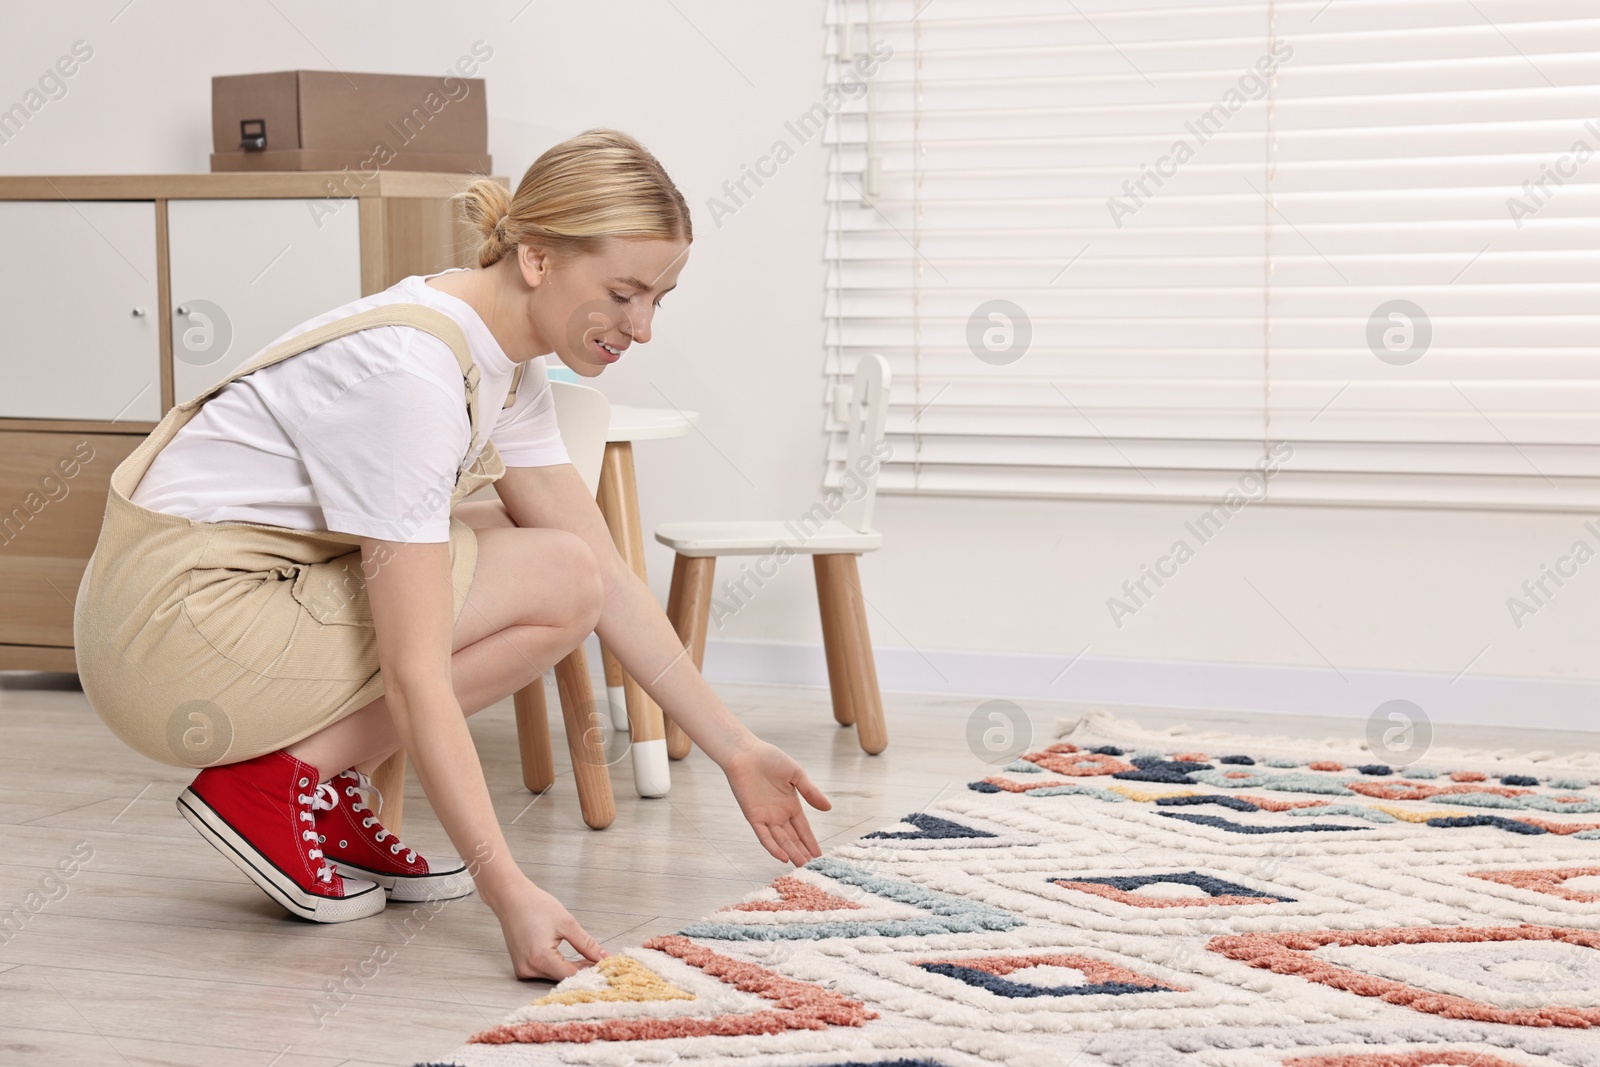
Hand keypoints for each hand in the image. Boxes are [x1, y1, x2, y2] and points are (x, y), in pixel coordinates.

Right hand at [486, 875, 607, 980]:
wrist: (511, 898)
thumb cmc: (535, 905)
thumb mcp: (566, 923)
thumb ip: (586, 944)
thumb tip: (604, 957)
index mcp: (540, 958)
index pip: (571, 975)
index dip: (590, 972)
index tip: (605, 967)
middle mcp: (529, 969)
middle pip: (563, 978)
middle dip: (583, 971)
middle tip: (600, 962)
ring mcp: (523, 970)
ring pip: (555, 976)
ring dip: (571, 970)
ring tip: (588, 959)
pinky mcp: (522, 967)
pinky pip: (545, 972)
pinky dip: (559, 967)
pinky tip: (571, 960)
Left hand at [722, 740, 831, 865]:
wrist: (746, 753)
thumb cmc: (770, 759)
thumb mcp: (796, 775)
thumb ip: (811, 792)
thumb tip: (828, 808)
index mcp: (790, 804)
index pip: (803, 829)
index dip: (811, 842)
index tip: (820, 856)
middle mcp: (779, 814)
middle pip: (793, 838)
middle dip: (802, 852)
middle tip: (812, 869)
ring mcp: (766, 817)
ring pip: (781, 840)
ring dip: (791, 853)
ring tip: (801, 867)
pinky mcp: (753, 816)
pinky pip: (763, 836)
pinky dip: (773, 846)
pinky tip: (782, 857)